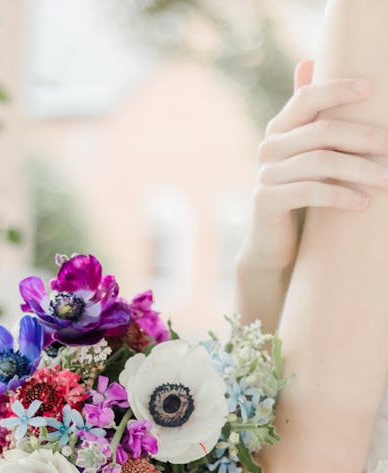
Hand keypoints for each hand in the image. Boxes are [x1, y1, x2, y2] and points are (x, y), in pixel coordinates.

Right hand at [238, 60, 387, 274]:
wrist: (271, 243)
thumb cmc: (297, 193)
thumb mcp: (304, 153)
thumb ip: (307, 116)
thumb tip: (309, 61)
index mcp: (279, 128)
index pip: (307, 97)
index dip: (337, 89)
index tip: (371, 88)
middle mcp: (268, 147)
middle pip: (322, 131)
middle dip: (364, 138)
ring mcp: (265, 174)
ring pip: (320, 162)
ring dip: (360, 170)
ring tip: (387, 179)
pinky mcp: (266, 201)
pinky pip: (309, 192)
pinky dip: (340, 195)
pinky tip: (363, 202)